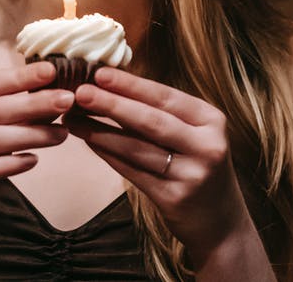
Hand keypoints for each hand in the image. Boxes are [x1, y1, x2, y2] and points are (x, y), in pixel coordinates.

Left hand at [65, 67, 253, 258]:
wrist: (219, 219)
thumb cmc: (197, 165)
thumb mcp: (193, 134)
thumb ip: (161, 113)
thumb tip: (113, 87)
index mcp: (211, 120)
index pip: (165, 97)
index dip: (131, 85)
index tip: (100, 73)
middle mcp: (206, 145)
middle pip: (151, 120)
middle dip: (112, 104)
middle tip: (81, 92)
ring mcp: (192, 174)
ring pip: (137, 148)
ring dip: (101, 131)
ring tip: (74, 119)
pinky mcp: (174, 198)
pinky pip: (133, 171)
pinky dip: (108, 154)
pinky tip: (90, 142)